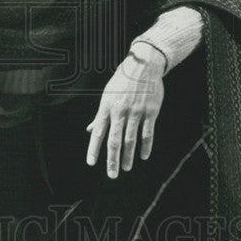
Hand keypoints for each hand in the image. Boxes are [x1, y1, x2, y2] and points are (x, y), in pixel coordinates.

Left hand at [86, 44, 164, 177]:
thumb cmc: (122, 80)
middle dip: (112, 159)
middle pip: (114, 140)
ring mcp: (136, 112)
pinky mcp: (150, 112)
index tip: (91, 163)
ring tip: (125, 168)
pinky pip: (148, 133)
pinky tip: (144, 156)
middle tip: (111, 175)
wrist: (144, 65)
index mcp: (107, 107)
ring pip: (131, 139)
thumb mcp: (107, 95)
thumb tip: (89, 130)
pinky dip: (146, 146)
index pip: (98, 132)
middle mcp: (120, 111)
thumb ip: (100, 116)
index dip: (94, 149)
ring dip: (128, 156)